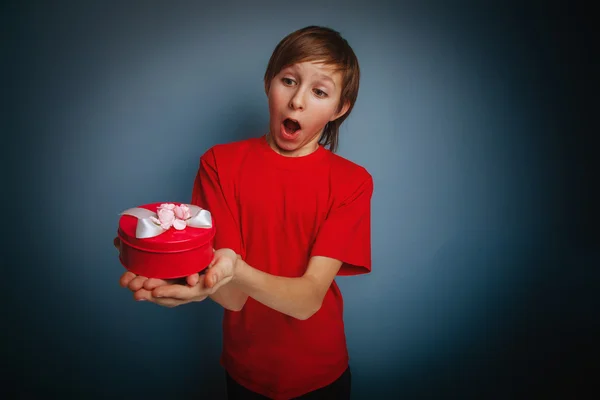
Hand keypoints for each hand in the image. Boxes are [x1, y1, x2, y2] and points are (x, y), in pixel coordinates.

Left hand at [115, 237, 237, 306]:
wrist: (227, 264)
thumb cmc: (227, 262)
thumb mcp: (226, 264)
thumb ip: (218, 272)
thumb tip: (209, 282)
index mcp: (203, 289)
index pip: (184, 293)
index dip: (169, 292)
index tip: (155, 291)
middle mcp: (191, 293)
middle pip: (170, 298)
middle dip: (152, 295)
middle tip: (136, 292)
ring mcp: (184, 290)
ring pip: (164, 296)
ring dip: (148, 294)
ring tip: (133, 289)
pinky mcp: (179, 284)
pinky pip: (163, 290)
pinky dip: (150, 289)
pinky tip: (138, 285)